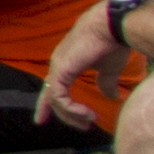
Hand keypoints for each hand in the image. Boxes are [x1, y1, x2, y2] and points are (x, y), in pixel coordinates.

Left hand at [38, 0, 121, 126]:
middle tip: (82, 127)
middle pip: (52, 96)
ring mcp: (57, 67)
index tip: (41, 120)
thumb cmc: (112, 43)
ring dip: (72, 114)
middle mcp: (58, 65)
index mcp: (66, 63)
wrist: (113, 27)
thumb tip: (112, 96)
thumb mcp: (109, 68)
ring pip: (55, 99)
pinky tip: (87, 114)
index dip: (47, 104)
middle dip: (63, 114)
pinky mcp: (61, 70)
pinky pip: (59, 97)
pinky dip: (71, 109)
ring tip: (90, 120)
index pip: (53, 87)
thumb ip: (106, 82)